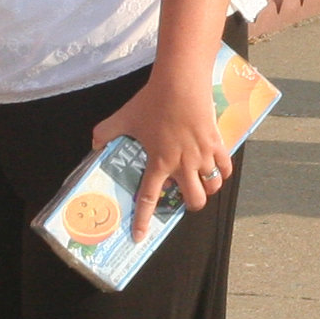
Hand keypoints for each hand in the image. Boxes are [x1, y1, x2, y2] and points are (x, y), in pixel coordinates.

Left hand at [93, 67, 232, 241]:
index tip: (140, 236)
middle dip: (190, 205)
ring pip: (212, 187)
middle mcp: (183, 164)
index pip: (150, 198)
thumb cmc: (152, 101)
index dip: (144, 220)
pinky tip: (216, 170)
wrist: (180, 82)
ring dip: (207, 190)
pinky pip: (225, 168)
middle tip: (184, 198)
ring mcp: (203, 155)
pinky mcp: (217, 143)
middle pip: (194, 200)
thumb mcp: (124, 116)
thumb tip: (93, 143)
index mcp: (159, 162)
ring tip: (200, 185)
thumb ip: (106, 132)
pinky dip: (222, 173)